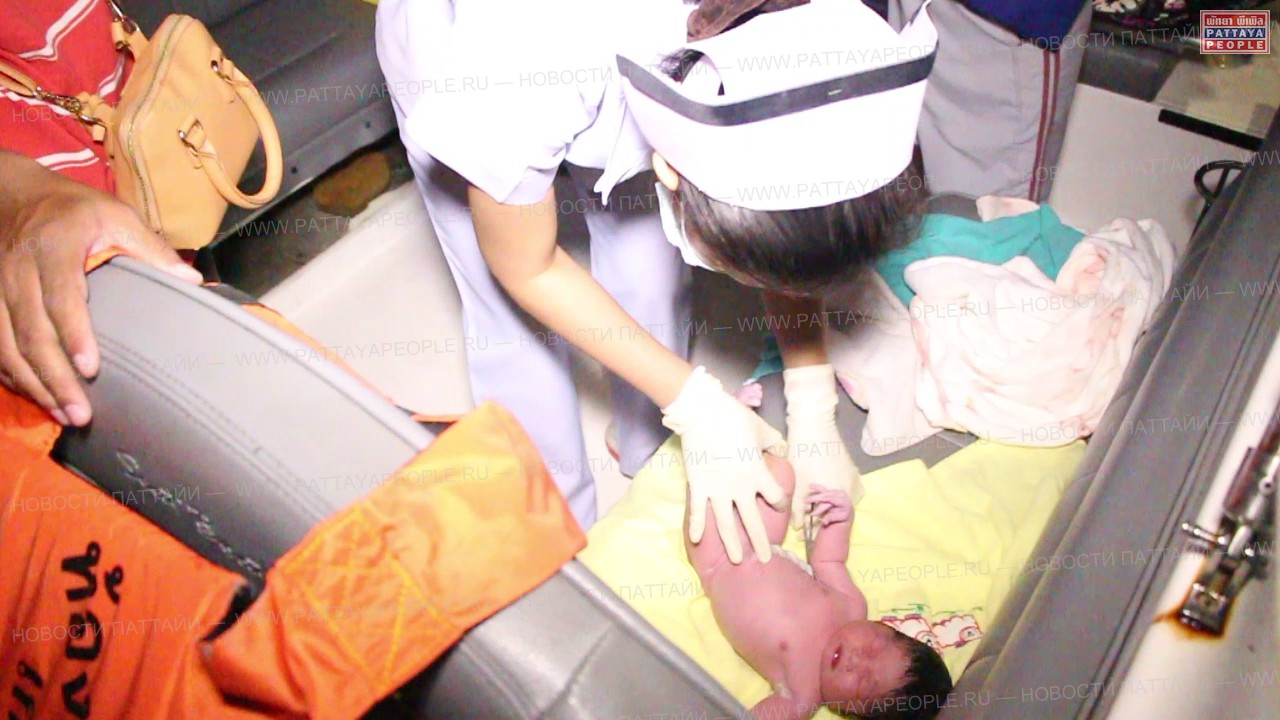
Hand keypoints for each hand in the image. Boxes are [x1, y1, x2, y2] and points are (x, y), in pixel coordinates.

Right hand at [0, 156, 201, 424]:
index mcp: (55, 246)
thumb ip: (151, 249)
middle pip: (31, 330)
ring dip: (33, 385)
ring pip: (7, 344)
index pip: (60, 295)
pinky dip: (13, 375)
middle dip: (54, 377)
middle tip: (80, 414)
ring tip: (64, 415)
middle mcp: (18, 269)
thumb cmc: (74, 210)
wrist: (14, 194)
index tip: (91, 368)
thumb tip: (191, 282)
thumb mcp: (116, 215)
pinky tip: (37, 398)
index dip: (74, 333)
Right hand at [662, 366, 788, 563]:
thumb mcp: (763, 429)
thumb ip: (775, 445)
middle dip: (760, 542)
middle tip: (765, 560)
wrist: (702, 412)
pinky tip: (697, 541)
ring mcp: (717, 489)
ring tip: (736, 559)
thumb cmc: (735, 418)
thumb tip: (781, 453)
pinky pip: (698, 511)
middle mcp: (740, 487)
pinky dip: (697, 526)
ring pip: (726, 524)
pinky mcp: (698, 485)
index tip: (779, 508)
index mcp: (759, 474)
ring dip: (732, 543)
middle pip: (753, 521)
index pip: (776, 498)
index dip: (780, 504)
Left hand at [783, 364, 863, 531]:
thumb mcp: (797, 482)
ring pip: (843, 502)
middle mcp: (854, 490)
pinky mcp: (853, 469)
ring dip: (829, 508)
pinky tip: (822, 495)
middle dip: (822, 520)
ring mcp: (855, 479)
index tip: (802, 537)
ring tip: (811, 511)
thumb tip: (798, 528)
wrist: (815, 424)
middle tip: (805, 523)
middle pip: (839, 513)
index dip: (815, 531)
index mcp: (842, 496)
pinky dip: (834, 496)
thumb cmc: (804, 452)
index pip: (830, 522)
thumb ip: (798, 508)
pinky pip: (846, 490)